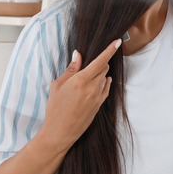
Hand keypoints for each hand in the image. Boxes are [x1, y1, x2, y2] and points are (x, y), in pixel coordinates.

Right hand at [38, 39, 121, 153]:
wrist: (60, 132)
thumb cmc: (55, 108)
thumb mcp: (58, 85)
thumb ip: (71, 69)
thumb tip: (79, 55)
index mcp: (81, 80)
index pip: (100, 61)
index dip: (110, 50)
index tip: (118, 41)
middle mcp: (93, 88)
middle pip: (104, 68)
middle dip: (99, 62)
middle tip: (87, 64)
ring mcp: (98, 97)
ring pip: (105, 78)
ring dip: (99, 74)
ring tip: (85, 79)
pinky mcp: (100, 105)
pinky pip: (106, 89)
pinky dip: (103, 83)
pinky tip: (97, 83)